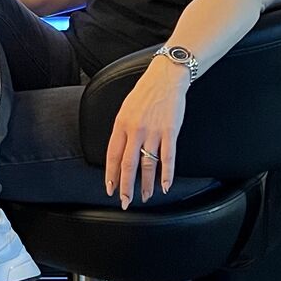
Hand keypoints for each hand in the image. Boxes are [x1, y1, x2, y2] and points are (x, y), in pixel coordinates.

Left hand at [105, 59, 188, 207]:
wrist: (166, 78)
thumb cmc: (145, 93)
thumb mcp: (125, 109)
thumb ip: (122, 130)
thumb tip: (118, 151)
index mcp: (121, 124)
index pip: (112, 155)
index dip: (111, 175)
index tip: (110, 189)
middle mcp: (135, 130)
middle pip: (128, 164)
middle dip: (126, 187)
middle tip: (125, 201)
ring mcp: (153, 132)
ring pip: (148, 165)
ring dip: (146, 185)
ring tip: (145, 197)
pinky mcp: (170, 132)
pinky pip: (168, 158)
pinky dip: (167, 175)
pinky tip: (165, 186)